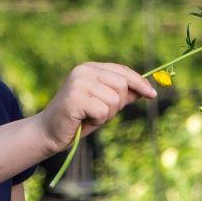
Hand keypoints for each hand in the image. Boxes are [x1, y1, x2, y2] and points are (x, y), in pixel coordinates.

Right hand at [40, 62, 158, 151]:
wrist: (49, 132)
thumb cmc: (78, 119)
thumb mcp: (104, 104)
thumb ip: (122, 95)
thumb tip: (146, 90)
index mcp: (90, 68)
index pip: (123, 71)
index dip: (140, 83)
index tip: (153, 95)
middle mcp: (84, 71)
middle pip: (122, 85)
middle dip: (118, 104)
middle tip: (100, 113)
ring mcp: (79, 83)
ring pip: (114, 100)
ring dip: (106, 115)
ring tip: (89, 116)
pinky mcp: (75, 98)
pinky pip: (103, 111)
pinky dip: (97, 121)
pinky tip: (83, 120)